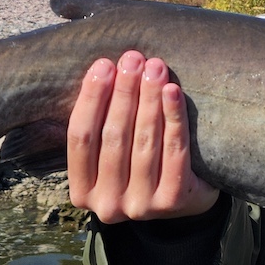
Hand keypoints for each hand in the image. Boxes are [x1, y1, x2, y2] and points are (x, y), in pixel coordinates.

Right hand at [67, 50, 217, 223]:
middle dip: (124, 92)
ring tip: (154, 67)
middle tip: (133, 58)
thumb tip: (102, 69)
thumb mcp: (110, 151)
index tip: (103, 64)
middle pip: (113, 136)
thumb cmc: (139, 162)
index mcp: (81, 191)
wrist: (185, 197)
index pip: (80, 137)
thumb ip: (100, 124)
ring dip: (149, 98)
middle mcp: (106, 204)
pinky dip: (174, 117)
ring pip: (143, 140)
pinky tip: (173, 92)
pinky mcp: (172, 201)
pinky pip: (174, 150)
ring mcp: (140, 206)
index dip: (91, 98)